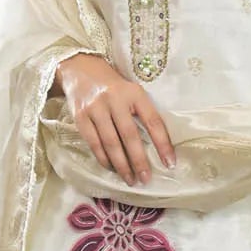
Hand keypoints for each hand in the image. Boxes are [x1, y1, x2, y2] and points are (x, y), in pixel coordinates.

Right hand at [55, 54, 175, 185]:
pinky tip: (112, 168)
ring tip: (130, 179)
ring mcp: (96, 108)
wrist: (81, 71)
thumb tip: (158, 147)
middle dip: (139, 160)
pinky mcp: (80, 117)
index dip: (163, 144)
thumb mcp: (132, 93)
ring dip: (121, 165)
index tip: (170, 163)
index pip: (153, 121)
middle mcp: (115, 99)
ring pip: (110, 143)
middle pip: (130, 135)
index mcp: (134, 93)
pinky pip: (94, 143)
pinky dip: (104, 159)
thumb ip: (143, 114)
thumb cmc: (114, 88)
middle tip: (145, 179)